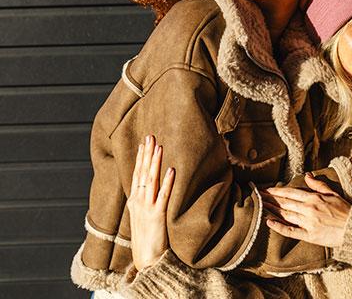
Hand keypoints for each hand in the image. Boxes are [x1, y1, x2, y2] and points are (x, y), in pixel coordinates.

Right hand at [127, 135, 174, 270]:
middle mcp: (138, 201)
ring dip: (155, 162)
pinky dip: (167, 183)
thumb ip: (143, 202)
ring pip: (151, 180)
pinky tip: (171, 170)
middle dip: (146, 154)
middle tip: (150, 136)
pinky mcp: (157, 216)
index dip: (140, 158)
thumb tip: (146, 190)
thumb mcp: (142, 216)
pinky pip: (164, 196)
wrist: (146, 259)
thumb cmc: (147, 238)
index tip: (144, 143)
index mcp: (134, 201)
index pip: (137, 174)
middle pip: (142, 172)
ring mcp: (147, 208)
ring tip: (159, 147)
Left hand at [263, 174, 350, 247]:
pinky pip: (290, 231)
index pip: (290, 192)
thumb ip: (318, 185)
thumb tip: (307, 175)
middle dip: (270, 199)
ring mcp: (308, 222)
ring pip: (285, 215)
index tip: (266, 190)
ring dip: (271, 210)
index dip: (277, 191)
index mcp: (314, 198)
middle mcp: (308, 209)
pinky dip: (278, 226)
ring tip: (260, 206)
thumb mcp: (333, 193)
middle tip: (258, 197)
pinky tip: (269, 222)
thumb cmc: (345, 210)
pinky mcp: (309, 235)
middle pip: (284, 203)